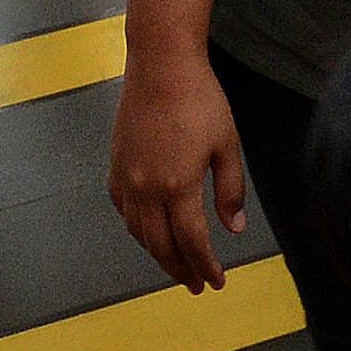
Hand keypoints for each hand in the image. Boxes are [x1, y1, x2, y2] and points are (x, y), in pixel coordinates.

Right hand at [108, 50, 249, 291]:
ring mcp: (126, 179)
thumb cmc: (200, 100)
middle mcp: (147, 188)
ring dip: (158, 254)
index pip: (192, 242)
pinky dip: (138, 230)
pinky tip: (151, 232)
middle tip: (196, 285)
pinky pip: (124, 211)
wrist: (161, 66)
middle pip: (161, 246)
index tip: (216, 282)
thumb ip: (230, 190)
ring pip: (139, 233)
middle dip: (181, 270)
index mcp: (178, 185)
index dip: (205, 266)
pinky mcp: (116, 166)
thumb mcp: (227, 145)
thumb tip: (234, 228)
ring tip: (177, 265)